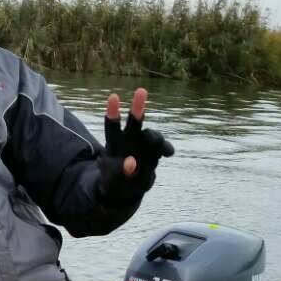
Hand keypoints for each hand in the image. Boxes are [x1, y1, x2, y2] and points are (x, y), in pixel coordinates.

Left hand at [96, 87, 173, 205]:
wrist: (127, 190)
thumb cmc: (115, 182)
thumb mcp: (111, 181)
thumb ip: (119, 172)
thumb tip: (131, 163)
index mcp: (114, 142)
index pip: (112, 124)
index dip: (113, 111)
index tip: (113, 96)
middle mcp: (131, 139)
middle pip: (135, 121)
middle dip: (138, 106)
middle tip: (141, 91)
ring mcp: (145, 146)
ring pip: (153, 136)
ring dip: (154, 137)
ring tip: (149, 140)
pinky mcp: (156, 154)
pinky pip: (164, 150)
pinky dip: (166, 150)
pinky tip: (168, 153)